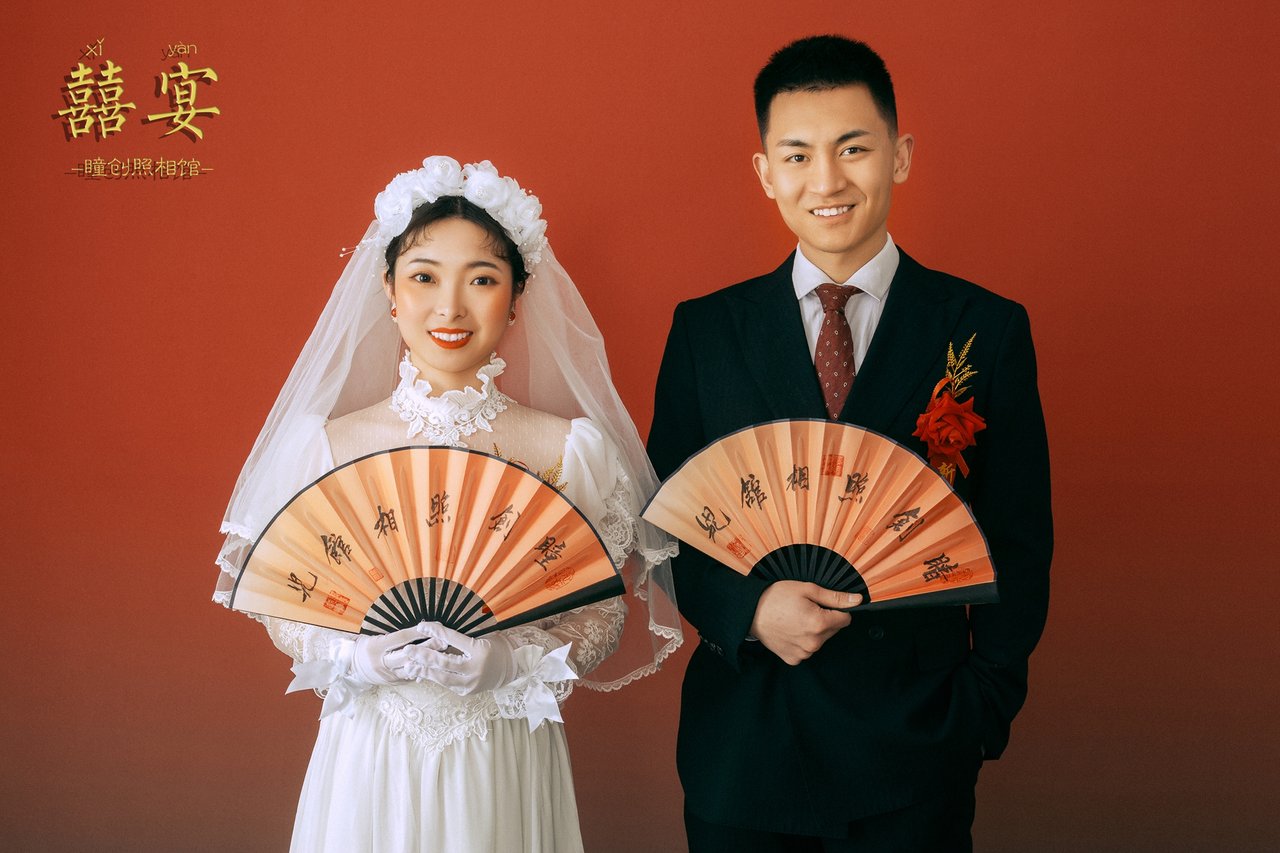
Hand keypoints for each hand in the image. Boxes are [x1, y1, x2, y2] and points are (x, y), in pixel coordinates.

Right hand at [349, 624, 446, 685]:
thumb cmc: (363, 646)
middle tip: (445, 641)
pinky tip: (436, 667)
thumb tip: (414, 623)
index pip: (401, 638)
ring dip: (429, 662)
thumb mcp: (371, 635)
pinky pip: (411, 677)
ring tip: (444, 655)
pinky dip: (423, 671)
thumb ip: (390, 632)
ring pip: (412, 669)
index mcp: (376, 647)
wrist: (351, 669)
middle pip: (409, 655)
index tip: (434, 625)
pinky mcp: (393, 683)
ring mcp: (388, 675)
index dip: (419, 632)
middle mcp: (382, 662)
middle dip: (428, 648)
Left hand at [386, 623, 517, 695]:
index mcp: (479, 650)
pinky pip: (446, 684)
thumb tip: (434, 633)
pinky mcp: (467, 691)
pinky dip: (433, 678)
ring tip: (409, 666)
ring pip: (442, 678)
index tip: (421, 626)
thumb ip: (459, 638)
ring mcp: (471, 683)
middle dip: (423, 656)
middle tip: (407, 650)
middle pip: (444, 662)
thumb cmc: (494, 647)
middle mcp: (475, 668)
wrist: (510, 669)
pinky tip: (421, 674)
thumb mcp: (481, 637)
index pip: (453, 639)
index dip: (436, 632)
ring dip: (423, 671)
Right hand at [749, 581, 860, 665]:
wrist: (751, 611)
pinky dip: (802, 641)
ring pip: (821, 640)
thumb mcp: (807, 589)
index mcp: (819, 623)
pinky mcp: (794, 659)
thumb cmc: (777, 597)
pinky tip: (791, 631)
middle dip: (824, 620)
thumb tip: (857, 600)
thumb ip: (835, 597)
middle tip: (805, 609)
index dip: (835, 609)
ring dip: (814, 631)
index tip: (821, 604)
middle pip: (833, 630)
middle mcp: (814, 642)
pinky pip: (807, 649)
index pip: (845, 619)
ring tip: (795, 619)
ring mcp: (804, 653)